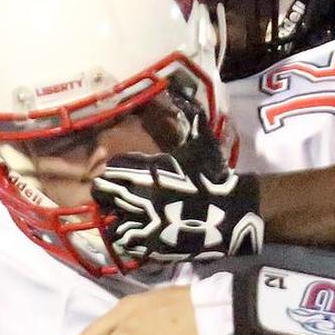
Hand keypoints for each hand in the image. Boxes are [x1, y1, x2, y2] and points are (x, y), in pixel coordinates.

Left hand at [92, 107, 262, 263]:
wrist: (231, 211)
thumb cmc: (213, 175)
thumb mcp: (199, 141)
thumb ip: (187, 116)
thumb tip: (179, 87)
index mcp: (139, 170)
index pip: (108, 174)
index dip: (115, 177)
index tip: (123, 180)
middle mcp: (132, 196)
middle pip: (103, 198)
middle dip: (112, 199)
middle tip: (124, 201)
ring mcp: (140, 223)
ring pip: (113, 225)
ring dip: (120, 222)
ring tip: (134, 221)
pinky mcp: (151, 246)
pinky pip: (130, 246)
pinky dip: (134, 243)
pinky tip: (146, 237)